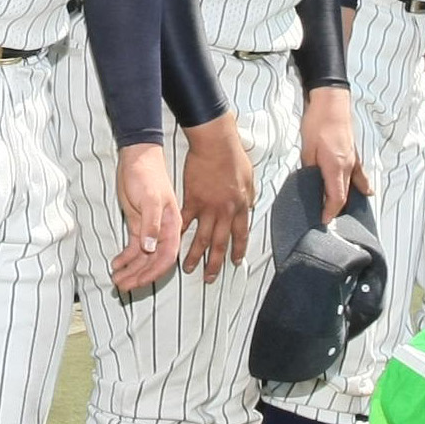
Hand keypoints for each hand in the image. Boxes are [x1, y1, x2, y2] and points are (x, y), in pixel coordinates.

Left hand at [108, 142, 181, 292]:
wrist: (137, 158)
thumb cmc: (147, 175)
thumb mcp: (149, 199)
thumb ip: (151, 224)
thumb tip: (151, 249)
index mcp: (173, 226)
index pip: (166, 257)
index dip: (153, 273)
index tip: (137, 282)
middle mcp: (163, 232)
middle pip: (153, 262)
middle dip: (138, 276)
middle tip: (121, 286)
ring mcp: (150, 230)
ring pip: (142, 258)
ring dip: (130, 270)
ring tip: (115, 280)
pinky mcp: (138, 226)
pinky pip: (133, 248)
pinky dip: (125, 258)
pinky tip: (115, 264)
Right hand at [177, 113, 254, 280]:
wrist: (216, 145)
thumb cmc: (234, 157)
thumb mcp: (250, 178)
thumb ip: (249, 196)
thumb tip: (251, 207)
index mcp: (241, 207)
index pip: (240, 235)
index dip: (237, 250)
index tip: (234, 263)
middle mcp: (226, 212)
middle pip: (220, 243)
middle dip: (215, 263)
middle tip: (209, 278)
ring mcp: (208, 207)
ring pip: (202, 238)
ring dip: (195, 255)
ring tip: (188, 268)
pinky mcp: (192, 200)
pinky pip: (185, 222)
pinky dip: (179, 234)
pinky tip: (173, 244)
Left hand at [301, 85, 364, 219]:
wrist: (331, 101)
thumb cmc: (317, 123)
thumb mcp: (307, 149)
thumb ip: (310, 170)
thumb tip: (310, 184)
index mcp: (335, 166)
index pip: (336, 198)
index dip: (330, 212)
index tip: (323, 221)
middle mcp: (348, 166)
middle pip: (345, 194)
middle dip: (336, 209)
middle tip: (326, 218)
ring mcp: (353, 160)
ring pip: (353, 186)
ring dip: (347, 199)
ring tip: (342, 212)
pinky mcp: (354, 153)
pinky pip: (359, 174)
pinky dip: (362, 185)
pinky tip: (367, 192)